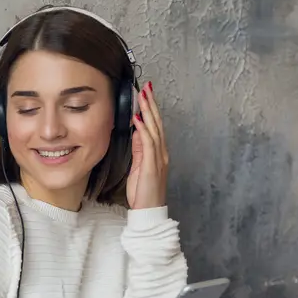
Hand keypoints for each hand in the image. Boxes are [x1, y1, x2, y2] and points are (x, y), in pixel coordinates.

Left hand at [126, 81, 168, 209]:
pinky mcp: (152, 164)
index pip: (155, 126)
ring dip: (148, 112)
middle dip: (151, 104)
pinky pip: (149, 143)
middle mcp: (161, 152)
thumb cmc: (144, 191)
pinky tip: (139, 119)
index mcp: (158, 152)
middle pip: (157, 123)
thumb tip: (137, 131)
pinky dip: (144, 130)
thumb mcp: (139, 166)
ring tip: (143, 96)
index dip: (150, 109)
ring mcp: (158, 157)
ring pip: (154, 129)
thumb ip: (139, 149)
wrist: (149, 210)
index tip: (145, 94)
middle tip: (146, 87)